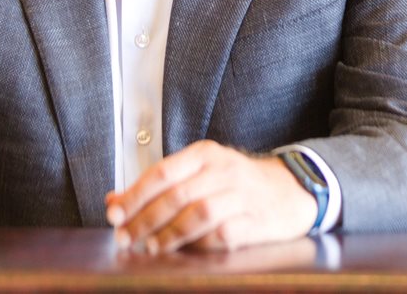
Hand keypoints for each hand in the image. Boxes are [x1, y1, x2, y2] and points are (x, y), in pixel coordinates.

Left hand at [104, 140, 316, 253]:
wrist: (292, 190)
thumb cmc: (236, 183)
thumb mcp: (200, 173)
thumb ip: (159, 186)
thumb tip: (113, 201)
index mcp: (205, 154)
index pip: (162, 172)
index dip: (135, 195)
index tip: (114, 214)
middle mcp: (223, 170)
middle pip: (177, 195)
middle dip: (145, 220)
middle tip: (125, 238)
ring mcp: (243, 195)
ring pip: (199, 214)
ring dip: (170, 234)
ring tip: (150, 248)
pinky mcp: (257, 221)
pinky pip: (224, 234)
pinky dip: (200, 245)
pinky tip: (185, 253)